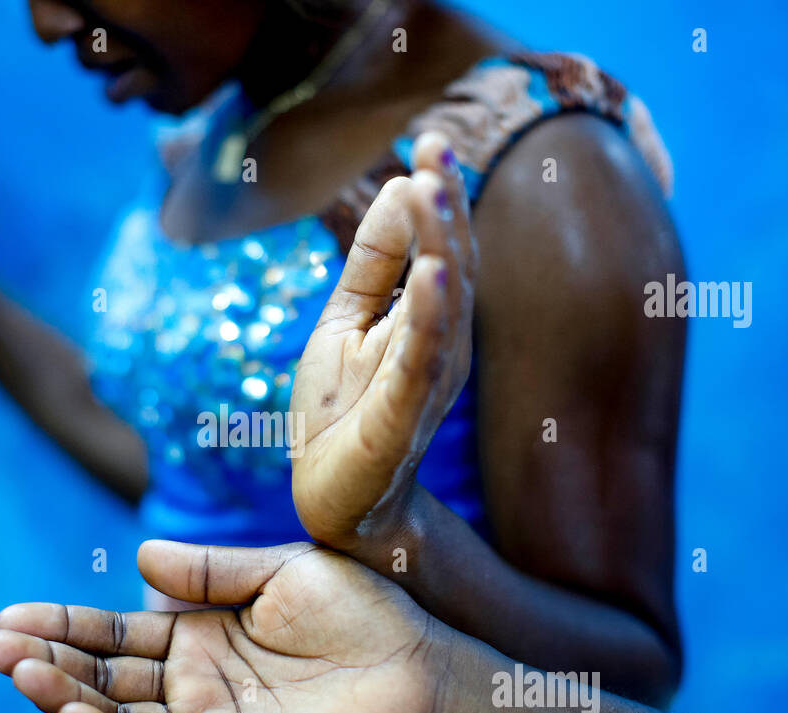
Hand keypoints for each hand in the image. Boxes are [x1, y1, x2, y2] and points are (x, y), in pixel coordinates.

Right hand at [0, 541, 445, 712]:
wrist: (416, 662)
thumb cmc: (357, 610)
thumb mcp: (275, 572)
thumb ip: (208, 573)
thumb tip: (136, 562)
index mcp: (197, 633)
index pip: (112, 633)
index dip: (62, 625)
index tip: (9, 615)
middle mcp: (191, 681)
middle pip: (102, 675)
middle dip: (46, 660)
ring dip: (65, 697)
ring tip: (18, 671)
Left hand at [290, 131, 476, 552]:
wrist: (335, 499)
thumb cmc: (344, 413)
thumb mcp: (346, 321)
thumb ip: (372, 262)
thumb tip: (397, 186)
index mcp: (428, 322)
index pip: (441, 248)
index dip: (438, 194)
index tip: (429, 138)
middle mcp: (441, 348)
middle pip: (451, 268)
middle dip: (445, 206)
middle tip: (435, 146)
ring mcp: (425, 384)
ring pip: (443, 309)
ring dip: (442, 248)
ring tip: (434, 191)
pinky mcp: (401, 419)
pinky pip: (421, 363)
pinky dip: (430, 319)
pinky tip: (434, 276)